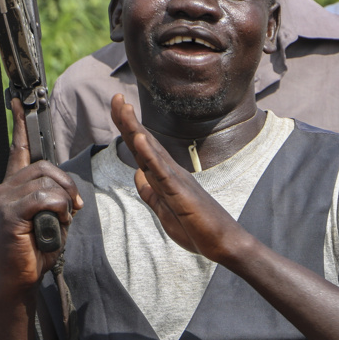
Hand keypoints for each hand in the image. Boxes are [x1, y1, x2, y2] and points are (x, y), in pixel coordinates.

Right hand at [0, 99, 82, 295]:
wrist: (22, 278)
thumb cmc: (37, 249)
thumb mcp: (53, 217)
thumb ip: (57, 197)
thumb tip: (70, 192)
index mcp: (15, 186)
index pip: (19, 148)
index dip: (22, 123)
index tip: (21, 100)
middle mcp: (5, 187)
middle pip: (44, 165)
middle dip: (67, 183)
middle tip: (74, 206)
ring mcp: (5, 198)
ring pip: (46, 180)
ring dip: (65, 199)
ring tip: (63, 218)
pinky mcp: (9, 213)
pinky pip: (43, 197)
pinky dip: (58, 208)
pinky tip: (56, 222)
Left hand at [109, 94, 244, 262]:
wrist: (223, 243)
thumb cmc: (197, 227)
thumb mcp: (164, 210)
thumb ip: (150, 192)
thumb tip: (137, 173)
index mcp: (164, 177)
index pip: (141, 149)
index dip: (128, 129)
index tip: (116, 108)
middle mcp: (170, 172)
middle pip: (144, 143)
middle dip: (128, 120)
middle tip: (115, 96)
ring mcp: (176, 180)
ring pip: (151, 151)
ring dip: (136, 129)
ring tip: (123, 108)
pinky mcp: (181, 192)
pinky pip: (162, 171)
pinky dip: (150, 154)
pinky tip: (139, 139)